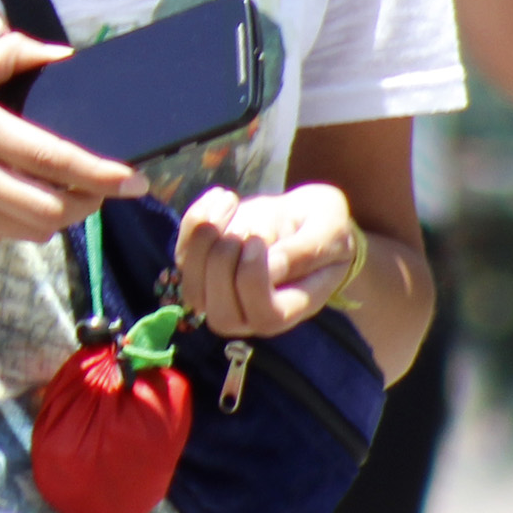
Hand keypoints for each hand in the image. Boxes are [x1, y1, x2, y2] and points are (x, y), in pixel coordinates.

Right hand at [0, 31, 147, 244]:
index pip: (54, 158)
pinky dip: (23, 224)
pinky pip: (2, 235)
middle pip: (53, 208)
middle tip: (102, 191)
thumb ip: (9, 56)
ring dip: (59, 217)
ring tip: (67, 197)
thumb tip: (61, 54)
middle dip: (89, 204)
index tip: (135, 180)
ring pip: (32, 229)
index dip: (102, 173)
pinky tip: (21, 203)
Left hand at [174, 183, 361, 337]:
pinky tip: (224, 197)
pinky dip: (195, 220)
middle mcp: (252, 313)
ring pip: (193, 289)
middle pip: (222, 315)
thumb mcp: (330, 231)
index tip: (258, 239)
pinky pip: (182, 254)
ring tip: (231, 201)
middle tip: (244, 227)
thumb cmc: (325, 228)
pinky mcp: (201, 270)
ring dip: (203, 240)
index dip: (253, 279)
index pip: (265, 315)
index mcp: (291, 309)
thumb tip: (271, 266)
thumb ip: (306, 252)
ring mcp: (222, 296)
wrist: (303, 218)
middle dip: (223, 265)